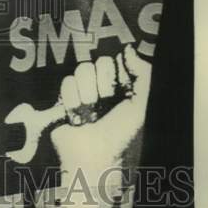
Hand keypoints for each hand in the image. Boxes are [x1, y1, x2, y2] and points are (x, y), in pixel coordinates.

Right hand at [50, 45, 151, 179]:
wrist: (94, 158)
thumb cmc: (121, 135)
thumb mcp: (141, 105)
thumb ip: (142, 74)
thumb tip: (128, 49)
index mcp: (122, 86)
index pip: (116, 60)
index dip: (118, 74)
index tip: (121, 93)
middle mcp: (102, 86)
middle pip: (98, 62)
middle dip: (102, 85)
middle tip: (105, 106)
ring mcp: (83, 91)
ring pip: (81, 70)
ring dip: (87, 96)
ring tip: (90, 115)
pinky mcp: (64, 99)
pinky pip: (66, 83)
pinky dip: (73, 102)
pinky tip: (77, 118)